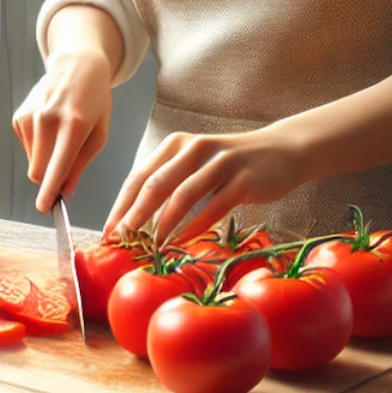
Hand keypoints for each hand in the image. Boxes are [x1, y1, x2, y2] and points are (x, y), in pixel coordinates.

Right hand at [13, 50, 113, 212]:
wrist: (76, 67)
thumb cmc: (94, 101)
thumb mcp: (99, 133)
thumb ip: (81, 165)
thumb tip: (65, 192)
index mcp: (73, 125)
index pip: (57, 166)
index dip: (49, 190)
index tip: (44, 207)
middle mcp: (47, 120)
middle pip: (38, 172)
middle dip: (49, 179)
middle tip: (66, 168)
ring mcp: (30, 117)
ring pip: (32, 163)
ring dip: (46, 159)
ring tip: (61, 135)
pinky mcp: (19, 117)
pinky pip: (27, 149)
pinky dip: (38, 146)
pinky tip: (50, 127)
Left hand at [104, 125, 309, 243]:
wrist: (282, 150)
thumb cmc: (231, 164)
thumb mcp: (196, 164)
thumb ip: (169, 182)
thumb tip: (134, 219)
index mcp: (176, 144)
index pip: (139, 176)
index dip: (121, 206)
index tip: (109, 233)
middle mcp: (195, 148)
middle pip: (155, 185)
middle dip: (134, 216)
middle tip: (122, 242)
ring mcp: (220, 162)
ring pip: (182, 195)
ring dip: (163, 225)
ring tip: (150, 248)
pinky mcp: (243, 179)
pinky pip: (213, 206)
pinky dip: (194, 226)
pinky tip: (182, 242)